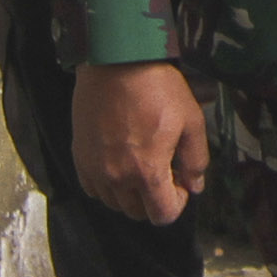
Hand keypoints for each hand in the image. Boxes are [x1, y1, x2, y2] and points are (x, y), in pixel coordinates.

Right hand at [74, 61, 205, 225]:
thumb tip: (195, 186)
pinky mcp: (80, 155)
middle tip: (162, 171)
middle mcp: (117, 177)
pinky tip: (117, 163)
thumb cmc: (155, 87)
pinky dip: (106, 184)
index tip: (179, 182)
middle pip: (137, 212)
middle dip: (154, 199)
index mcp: (147, 172)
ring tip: (139, 165)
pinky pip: (91, 187)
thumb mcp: (190, 120)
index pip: (162, 215)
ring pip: (113, 202)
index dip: (177, 203)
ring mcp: (95, 167)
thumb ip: (195, 160)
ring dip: (130, 193)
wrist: (116, 61)